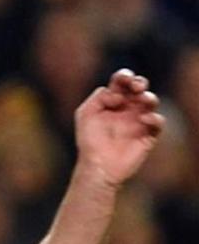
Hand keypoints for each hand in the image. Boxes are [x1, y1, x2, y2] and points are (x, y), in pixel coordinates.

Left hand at [74, 69, 165, 187]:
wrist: (97, 166)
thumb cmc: (88, 140)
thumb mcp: (86, 114)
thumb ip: (98, 97)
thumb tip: (117, 94)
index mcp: (112, 102)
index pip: (121, 83)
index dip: (124, 77)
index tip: (122, 79)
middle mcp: (127, 109)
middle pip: (138, 89)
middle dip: (139, 83)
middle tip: (136, 86)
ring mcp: (138, 121)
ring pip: (151, 102)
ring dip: (149, 97)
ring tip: (142, 99)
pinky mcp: (148, 135)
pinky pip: (157, 122)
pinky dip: (154, 117)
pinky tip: (143, 119)